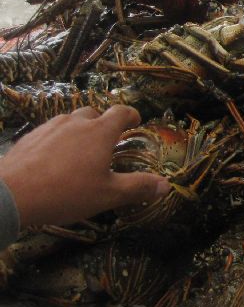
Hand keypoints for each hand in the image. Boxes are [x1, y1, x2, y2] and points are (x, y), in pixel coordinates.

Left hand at [0, 105, 168, 228]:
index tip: (136, 122)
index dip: (131, 115)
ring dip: (78, 131)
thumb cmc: (65, 192)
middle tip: (106, 141)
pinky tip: (53, 161)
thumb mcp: (108, 195)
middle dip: (103, 123)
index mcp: (100, 132)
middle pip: (94, 113)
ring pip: (70, 121)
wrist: (10, 194)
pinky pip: (49, 132)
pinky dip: (57, 141)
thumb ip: (138, 187)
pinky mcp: (29, 137)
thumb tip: (166, 185)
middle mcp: (76, 122)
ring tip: (78, 152)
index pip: (121, 112)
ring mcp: (49, 127)